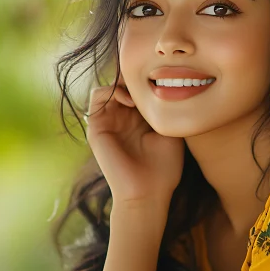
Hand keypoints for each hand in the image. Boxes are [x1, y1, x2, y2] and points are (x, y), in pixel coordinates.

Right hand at [84, 74, 184, 205]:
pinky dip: (112, 90)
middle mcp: (122, 119)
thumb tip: (172, 82)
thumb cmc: (164, 168)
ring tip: (141, 92)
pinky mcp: (97, 128)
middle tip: (151, 79)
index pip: (138, 89)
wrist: (148, 193)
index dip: (148, 78)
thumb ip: (166, 108)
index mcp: (139, 120)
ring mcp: (108, 122)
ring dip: (124, 83)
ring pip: (110, 86)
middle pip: (123, 84)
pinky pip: (98, 96)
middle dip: (136, 78)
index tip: (163, 77)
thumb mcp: (171, 131)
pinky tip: (130, 99)